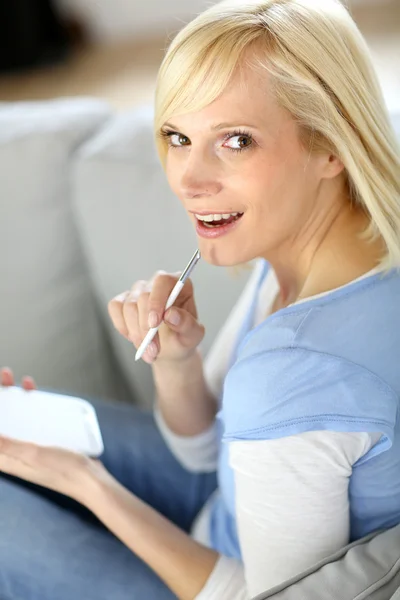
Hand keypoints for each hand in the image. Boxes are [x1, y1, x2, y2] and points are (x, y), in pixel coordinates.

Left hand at [0, 367, 110, 505]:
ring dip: (15, 399)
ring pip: (16, 418)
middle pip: (2, 421)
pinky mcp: (43, 442)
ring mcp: (29, 446)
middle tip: (6, 377)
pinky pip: (32, 420)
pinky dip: (31, 406)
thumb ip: (9, 447)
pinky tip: (36, 395)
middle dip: (2, 398)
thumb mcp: (34, 455)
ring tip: (20, 381)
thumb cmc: (63, 471)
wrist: (90, 480)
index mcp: (7, 459)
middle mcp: (15, 453)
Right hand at [108, 271, 204, 363]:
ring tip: (149, 351)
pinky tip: (136, 338)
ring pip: (128, 306)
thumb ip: (187, 324)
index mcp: (178, 284)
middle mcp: (157, 284)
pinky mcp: (123, 300)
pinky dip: (123, 327)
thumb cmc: (183, 338)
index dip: (156, 301)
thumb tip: (171, 314)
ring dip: (136, 333)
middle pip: (143, 296)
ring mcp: (139, 291)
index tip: (154, 324)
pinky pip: (116, 309)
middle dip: (145, 327)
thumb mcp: (193, 336)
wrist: (170, 349)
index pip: (162, 281)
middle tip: (153, 349)